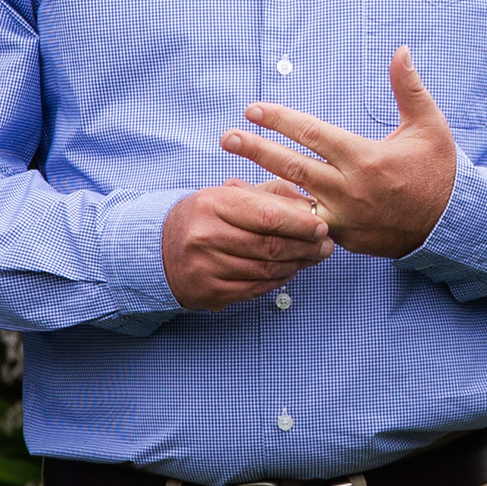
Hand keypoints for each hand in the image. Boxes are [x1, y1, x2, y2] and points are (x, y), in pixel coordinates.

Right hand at [160, 177, 335, 308]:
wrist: (161, 248)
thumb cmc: (206, 216)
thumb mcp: (231, 194)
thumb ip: (271, 194)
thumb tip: (309, 205)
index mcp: (213, 204)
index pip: (268, 216)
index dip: (300, 223)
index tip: (322, 226)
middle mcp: (206, 236)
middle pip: (270, 246)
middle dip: (306, 247)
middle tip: (326, 246)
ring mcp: (206, 267)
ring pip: (266, 270)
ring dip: (297, 265)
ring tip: (314, 257)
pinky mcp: (209, 291)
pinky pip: (255, 288)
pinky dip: (279, 280)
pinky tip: (291, 271)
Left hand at [224, 48, 461, 259]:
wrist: (452, 224)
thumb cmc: (439, 170)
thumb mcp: (430, 125)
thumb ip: (409, 88)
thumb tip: (401, 50)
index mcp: (365, 158)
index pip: (312, 134)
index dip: (280, 120)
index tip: (254, 110)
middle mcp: (349, 190)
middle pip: (293, 166)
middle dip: (257, 149)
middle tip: (228, 138)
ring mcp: (344, 219)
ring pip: (293, 202)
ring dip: (260, 188)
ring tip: (229, 178)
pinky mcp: (344, 239)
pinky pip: (305, 226)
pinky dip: (282, 217)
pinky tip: (257, 210)